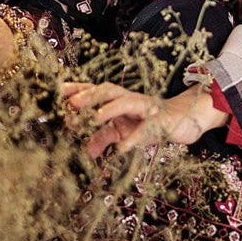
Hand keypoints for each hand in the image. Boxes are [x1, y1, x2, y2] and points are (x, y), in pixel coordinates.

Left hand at [60, 81, 228, 157]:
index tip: (56, 91)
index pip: (94, 90)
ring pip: (127, 101)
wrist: (184, 120)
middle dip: (89, 95)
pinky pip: (146, 129)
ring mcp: (146, 108)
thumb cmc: (149, 122)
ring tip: (95, 118)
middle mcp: (130, 99)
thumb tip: (84, 151)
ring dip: (110, 108)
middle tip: (70, 104)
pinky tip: (121, 149)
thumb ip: (101, 138)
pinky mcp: (160, 122)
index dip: (76, 89)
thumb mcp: (122, 130)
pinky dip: (133, 138)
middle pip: (108, 90)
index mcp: (118, 100)